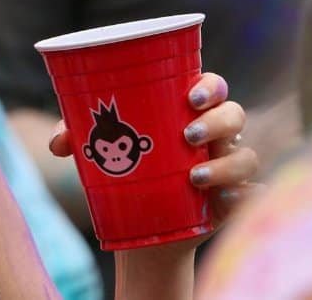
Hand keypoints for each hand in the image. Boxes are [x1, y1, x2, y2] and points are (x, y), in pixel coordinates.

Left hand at [48, 72, 262, 228]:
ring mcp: (229, 166)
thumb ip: (78, 137)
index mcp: (190, 112)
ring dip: (224, 164)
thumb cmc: (126, 170)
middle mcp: (217, 135)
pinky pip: (252, 194)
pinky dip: (242, 196)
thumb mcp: (101, 151)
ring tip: (193, 177)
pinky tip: (222, 202)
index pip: (212, 86)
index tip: (190, 97)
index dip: (209, 86)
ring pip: (246, 156)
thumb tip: (59, 143)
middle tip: (188, 135)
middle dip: (216, 121)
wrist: (145, 226)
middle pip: (234, 114)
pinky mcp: (235, 200)